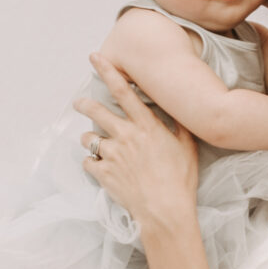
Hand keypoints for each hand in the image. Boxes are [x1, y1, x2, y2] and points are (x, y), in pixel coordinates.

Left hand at [77, 58, 199, 228]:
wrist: (165, 211)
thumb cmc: (180, 180)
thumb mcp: (188, 148)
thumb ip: (180, 126)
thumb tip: (179, 110)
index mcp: (146, 126)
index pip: (123, 91)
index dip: (107, 71)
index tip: (94, 58)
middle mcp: (125, 136)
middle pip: (96, 110)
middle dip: (84, 103)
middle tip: (80, 102)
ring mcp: (111, 155)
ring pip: (88, 137)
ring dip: (90, 138)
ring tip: (95, 143)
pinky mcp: (103, 173)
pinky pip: (88, 162)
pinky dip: (92, 162)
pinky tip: (100, 166)